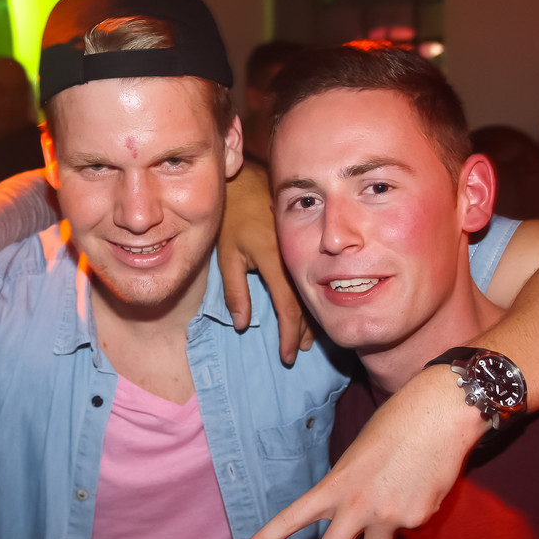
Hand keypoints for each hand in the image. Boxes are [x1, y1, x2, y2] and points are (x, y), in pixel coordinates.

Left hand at [218, 160, 312, 363]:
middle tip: (296, 354)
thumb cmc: (232, 218)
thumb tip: (243, 325)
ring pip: (312, 292)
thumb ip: (234, 291)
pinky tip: (310, 313)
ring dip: (310, 319)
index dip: (288, 334)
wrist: (247, 183)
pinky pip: (311, 279)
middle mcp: (293, 256)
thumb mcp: (227, 255)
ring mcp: (301, 251)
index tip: (287, 355)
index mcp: (275, 258)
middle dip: (302, 332)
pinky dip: (311, 300)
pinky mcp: (303, 247)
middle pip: (305, 302)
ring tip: (307, 341)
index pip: (287, 305)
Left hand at [239, 367, 484, 538]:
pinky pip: (409, 528)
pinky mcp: (419, 520)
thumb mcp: (357, 456)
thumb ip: (349, 490)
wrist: (440, 413)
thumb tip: (360, 521)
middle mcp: (357, 505)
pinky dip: (412, 512)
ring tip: (393, 496)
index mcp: (335, 484)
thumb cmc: (396, 425)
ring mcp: (389, 517)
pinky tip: (420, 483)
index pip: (293, 517)